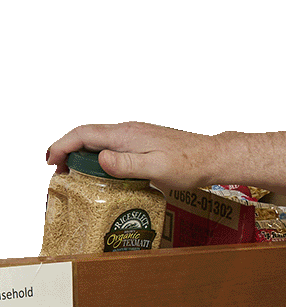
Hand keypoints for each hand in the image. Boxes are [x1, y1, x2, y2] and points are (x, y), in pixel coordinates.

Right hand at [46, 121, 226, 190]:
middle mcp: (128, 131)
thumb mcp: (157, 168)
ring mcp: (136, 136)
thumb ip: (127, 164)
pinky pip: (113, 147)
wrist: (214, 158)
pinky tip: (102, 172)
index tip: (50, 161)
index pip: (84, 134)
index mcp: (126, 134)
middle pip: (88, 136)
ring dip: (82, 155)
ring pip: (100, 141)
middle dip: (67, 152)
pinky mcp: (144, 143)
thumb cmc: (190, 164)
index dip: (62, 145)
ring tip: (74, 175)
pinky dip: (99, 157)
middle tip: (59, 174)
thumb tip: (100, 159)